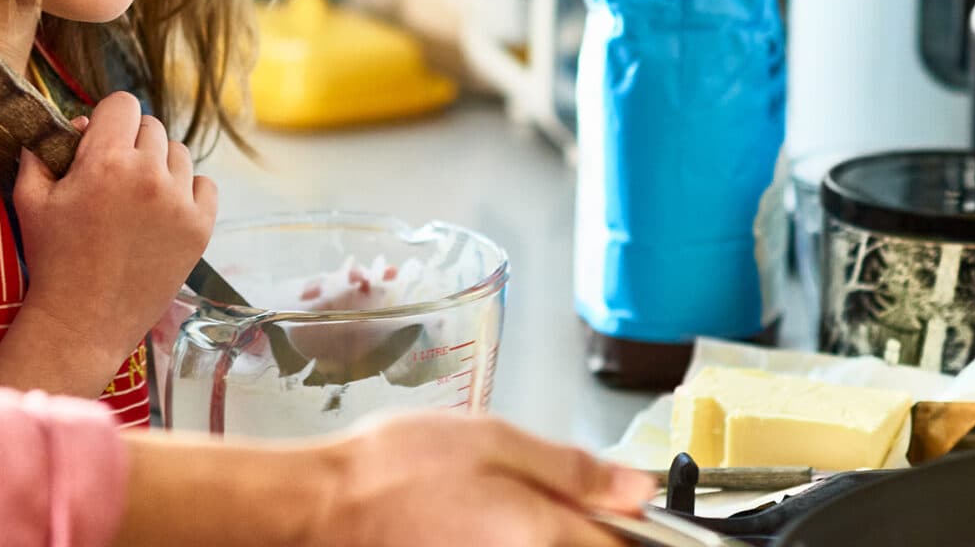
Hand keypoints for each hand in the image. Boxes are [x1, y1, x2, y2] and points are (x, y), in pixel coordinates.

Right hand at [0, 91, 215, 395]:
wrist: (84, 323)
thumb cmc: (53, 260)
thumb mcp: (30, 200)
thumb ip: (42, 152)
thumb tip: (69, 125)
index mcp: (106, 161)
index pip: (123, 103)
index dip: (108, 118)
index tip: (99, 139)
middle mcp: (149, 175)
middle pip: (151, 127)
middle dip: (131, 143)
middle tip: (113, 175)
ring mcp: (180, 202)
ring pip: (179, 153)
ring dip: (159, 165)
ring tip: (137, 197)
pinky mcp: (201, 227)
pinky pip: (204, 185)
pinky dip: (187, 191)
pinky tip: (163, 211)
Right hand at [114, 411, 655, 546]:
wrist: (331, 504)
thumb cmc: (399, 467)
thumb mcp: (494, 438)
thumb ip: (572, 466)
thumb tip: (638, 486)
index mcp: (547, 532)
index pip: (629, 544)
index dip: (644, 524)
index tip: (638, 507)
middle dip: (595, 525)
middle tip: (584, 497)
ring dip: (558, 528)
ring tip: (520, 500)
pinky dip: (521, 537)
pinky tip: (500, 519)